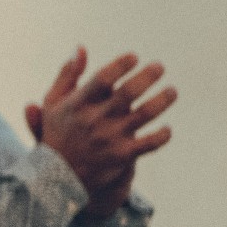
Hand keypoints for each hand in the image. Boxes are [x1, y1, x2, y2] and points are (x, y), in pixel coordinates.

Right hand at [25, 48, 175, 217]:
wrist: (57, 177)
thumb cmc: (58, 133)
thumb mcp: (54, 103)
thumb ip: (68, 75)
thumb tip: (81, 48)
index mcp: (78, 103)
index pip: (103, 78)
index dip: (121, 65)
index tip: (133, 57)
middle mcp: (96, 119)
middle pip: (128, 92)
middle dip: (148, 76)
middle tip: (159, 66)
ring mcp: (111, 137)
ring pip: (145, 114)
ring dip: (163, 100)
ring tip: (172, 91)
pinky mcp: (123, 155)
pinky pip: (151, 143)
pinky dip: (163, 135)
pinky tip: (167, 128)